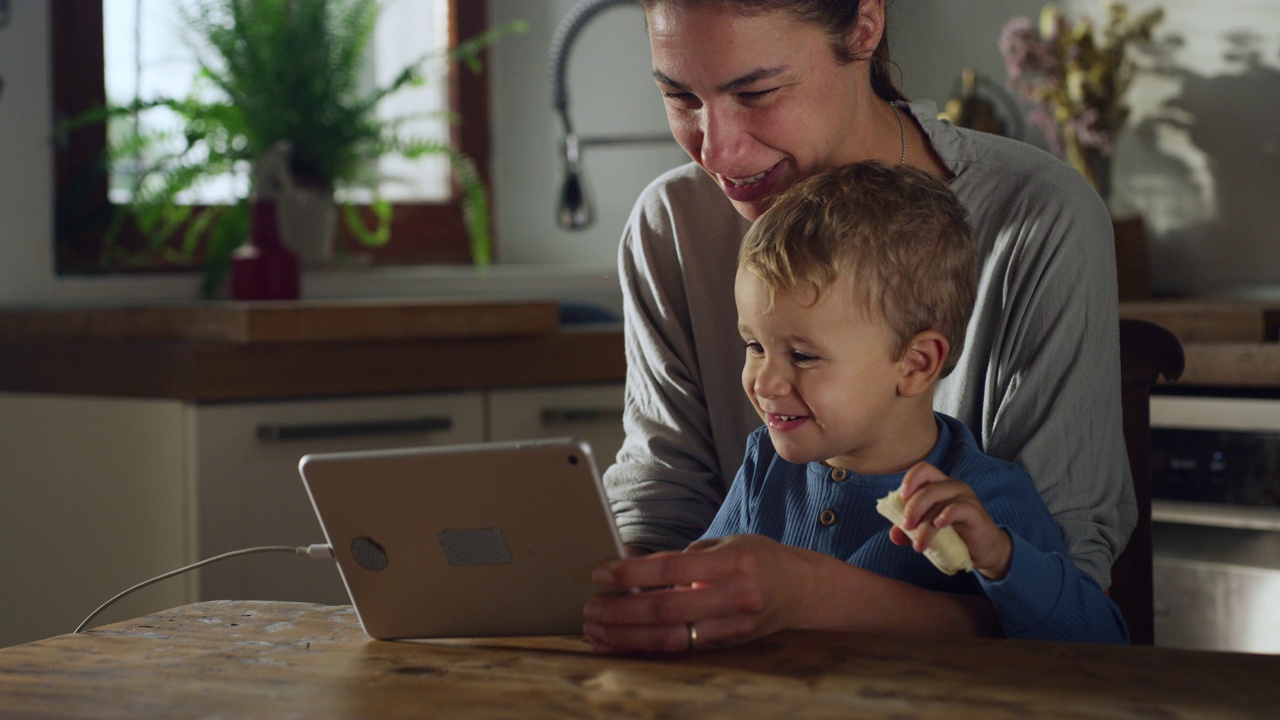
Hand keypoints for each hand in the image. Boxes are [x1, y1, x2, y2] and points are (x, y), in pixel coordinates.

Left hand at [582, 534, 821, 653]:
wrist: (802, 590)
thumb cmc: (759, 559)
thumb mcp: (728, 543)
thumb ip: (687, 558)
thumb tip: (635, 569)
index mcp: (732, 563)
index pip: (672, 569)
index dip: (632, 573)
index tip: (600, 573)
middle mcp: (734, 598)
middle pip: (666, 609)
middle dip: (621, 611)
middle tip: (590, 609)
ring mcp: (731, 627)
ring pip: (670, 637)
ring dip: (627, 636)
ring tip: (595, 630)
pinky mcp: (727, 646)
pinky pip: (679, 649)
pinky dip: (645, 647)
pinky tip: (620, 643)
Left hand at [888, 462, 1012, 579]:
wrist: (983, 551)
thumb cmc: (954, 535)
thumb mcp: (928, 531)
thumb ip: (910, 530)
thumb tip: (893, 535)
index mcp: (940, 485)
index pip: (923, 470)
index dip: (910, 479)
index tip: (901, 497)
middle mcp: (953, 487)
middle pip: (929, 486)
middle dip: (913, 507)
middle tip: (906, 526)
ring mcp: (967, 498)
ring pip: (941, 501)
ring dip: (925, 524)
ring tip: (919, 544)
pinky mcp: (976, 513)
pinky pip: (959, 509)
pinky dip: (946, 516)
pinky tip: (939, 525)